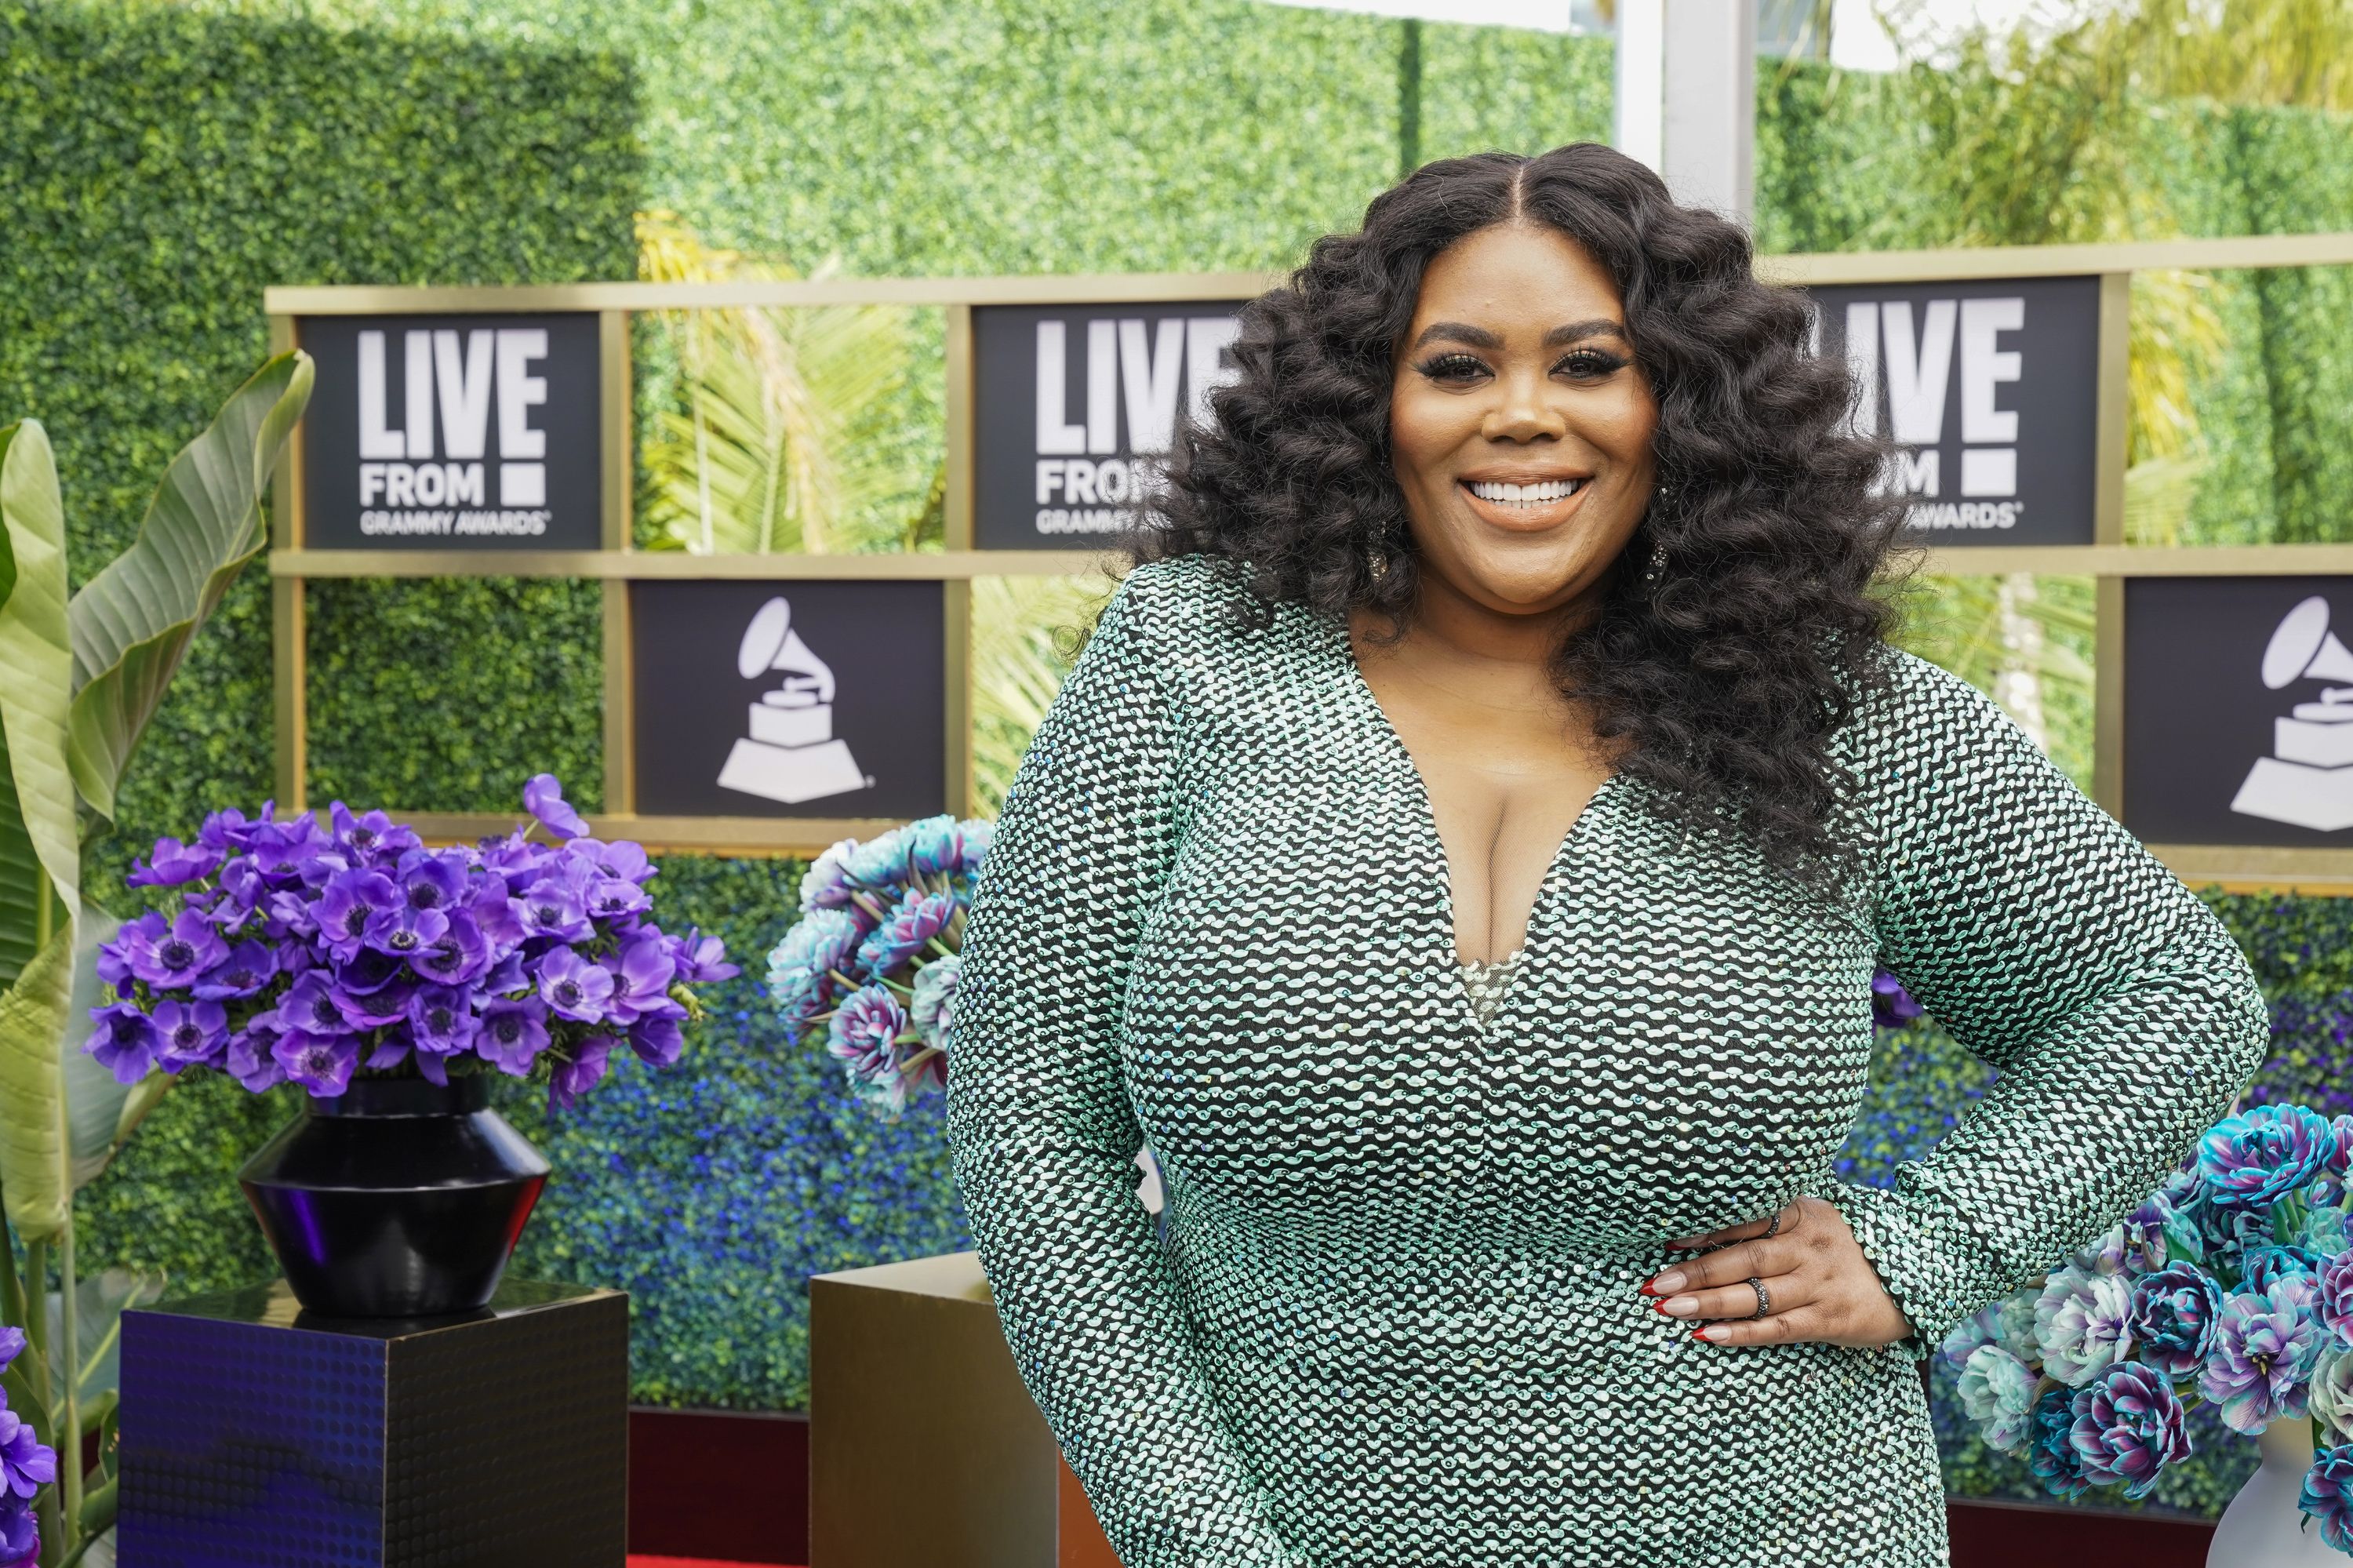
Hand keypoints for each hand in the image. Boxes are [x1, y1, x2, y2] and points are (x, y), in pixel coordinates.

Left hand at [1640, 1196, 1912, 1347]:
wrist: (1916, 1276)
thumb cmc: (1846, 1248)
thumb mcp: (1814, 1221)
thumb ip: (1770, 1220)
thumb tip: (1703, 1228)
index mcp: (1802, 1214)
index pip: (1747, 1219)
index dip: (1706, 1230)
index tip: (1668, 1240)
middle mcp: (1809, 1247)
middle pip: (1744, 1259)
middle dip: (1695, 1271)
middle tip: (1654, 1281)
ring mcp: (1820, 1284)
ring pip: (1756, 1294)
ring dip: (1709, 1302)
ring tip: (1667, 1307)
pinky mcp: (1830, 1318)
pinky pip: (1778, 1327)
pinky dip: (1741, 1332)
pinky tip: (1707, 1335)